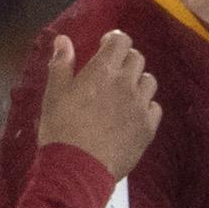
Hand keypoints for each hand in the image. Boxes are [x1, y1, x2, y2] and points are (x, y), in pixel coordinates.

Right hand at [37, 30, 162, 178]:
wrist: (78, 167)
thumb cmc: (61, 128)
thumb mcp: (54, 93)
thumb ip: (61, 63)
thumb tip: (64, 40)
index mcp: (102, 71)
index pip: (121, 40)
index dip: (115, 40)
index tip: (106, 46)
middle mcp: (126, 84)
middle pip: (137, 59)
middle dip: (125, 60)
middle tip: (113, 72)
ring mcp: (140, 106)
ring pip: (150, 81)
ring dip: (138, 82)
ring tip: (123, 93)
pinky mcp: (149, 128)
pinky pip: (155, 108)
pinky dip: (146, 106)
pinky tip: (133, 115)